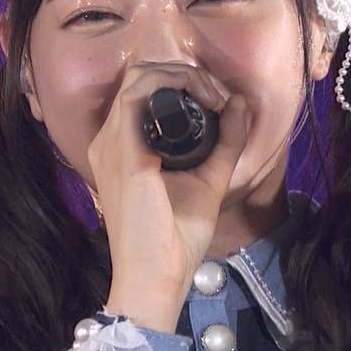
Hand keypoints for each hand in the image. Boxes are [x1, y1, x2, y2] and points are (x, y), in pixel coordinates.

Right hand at [87, 62, 251, 310]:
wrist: (156, 277)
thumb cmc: (174, 238)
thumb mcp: (209, 180)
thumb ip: (225, 142)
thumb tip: (240, 103)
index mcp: (123, 147)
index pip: (143, 90)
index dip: (183, 81)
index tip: (220, 100)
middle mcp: (109, 140)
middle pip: (141, 75)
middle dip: (185, 73)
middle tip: (218, 95)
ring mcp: (111, 143)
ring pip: (140, 76)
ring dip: (182, 76)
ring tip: (214, 96)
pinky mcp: (123, 151)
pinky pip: (138, 93)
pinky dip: (175, 85)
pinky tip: (206, 102)